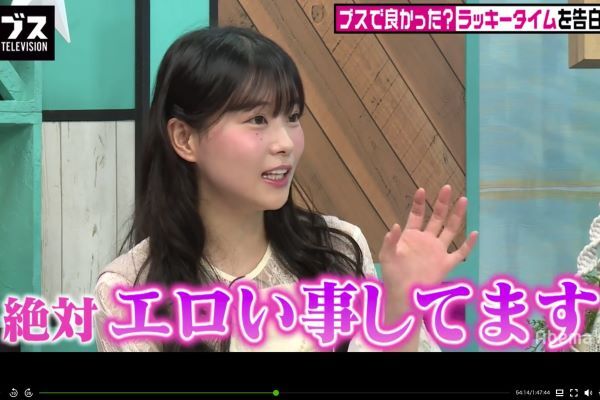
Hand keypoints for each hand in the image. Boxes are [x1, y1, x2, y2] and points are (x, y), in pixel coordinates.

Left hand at [378, 185, 477, 311]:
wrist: (403, 294)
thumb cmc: (393, 274)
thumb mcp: (387, 255)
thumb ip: (390, 240)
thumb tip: (395, 225)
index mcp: (412, 236)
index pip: (416, 215)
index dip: (419, 203)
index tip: (421, 190)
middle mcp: (427, 240)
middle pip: (437, 217)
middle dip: (442, 203)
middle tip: (447, 187)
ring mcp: (438, 251)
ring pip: (451, 230)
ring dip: (457, 215)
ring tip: (463, 200)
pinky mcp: (446, 264)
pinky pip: (461, 253)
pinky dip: (468, 244)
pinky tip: (474, 233)